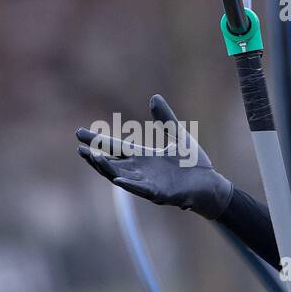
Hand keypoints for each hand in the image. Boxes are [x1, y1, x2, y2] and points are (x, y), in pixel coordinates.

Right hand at [76, 94, 233, 219]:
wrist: (211, 183)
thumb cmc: (194, 163)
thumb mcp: (178, 136)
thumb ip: (165, 120)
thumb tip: (154, 97)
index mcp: (144, 157)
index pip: (115, 147)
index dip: (98, 140)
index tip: (79, 133)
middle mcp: (142, 171)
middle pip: (112, 164)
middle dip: (95, 157)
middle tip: (80, 149)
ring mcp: (150, 183)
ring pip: (122, 177)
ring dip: (107, 169)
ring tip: (93, 158)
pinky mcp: (162, 194)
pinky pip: (143, 190)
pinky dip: (130, 185)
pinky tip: (118, 180)